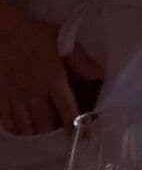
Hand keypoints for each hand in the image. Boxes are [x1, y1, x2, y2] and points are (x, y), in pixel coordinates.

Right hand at [0, 5, 74, 137]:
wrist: (2, 32)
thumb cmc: (35, 35)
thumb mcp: (62, 42)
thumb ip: (82, 61)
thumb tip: (103, 74)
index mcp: (52, 79)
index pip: (66, 109)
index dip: (75, 126)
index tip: (83, 137)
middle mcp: (33, 92)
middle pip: (44, 124)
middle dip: (53, 132)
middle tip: (60, 133)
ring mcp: (14, 96)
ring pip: (25, 126)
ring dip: (35, 132)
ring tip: (43, 134)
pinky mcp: (0, 97)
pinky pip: (6, 121)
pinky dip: (15, 129)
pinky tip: (23, 129)